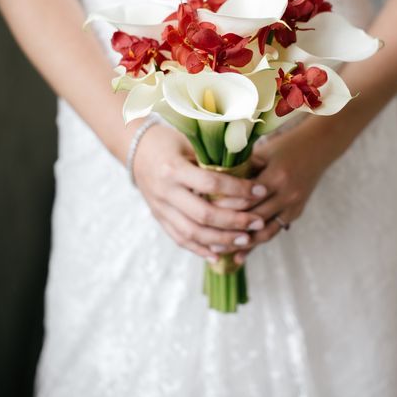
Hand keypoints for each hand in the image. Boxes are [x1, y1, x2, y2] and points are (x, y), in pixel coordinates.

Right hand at [132, 124, 269, 261]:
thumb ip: (215, 156)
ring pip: (193, 233)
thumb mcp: (190, 142)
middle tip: (258, 221)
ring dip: (222, 240)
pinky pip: (180, 239)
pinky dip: (200, 249)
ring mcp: (160, 208)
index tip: (260, 190)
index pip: (211, 183)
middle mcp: (165, 192)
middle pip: (204, 214)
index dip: (238, 189)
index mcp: (174, 169)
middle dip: (235, 221)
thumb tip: (254, 164)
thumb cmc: (169, 141)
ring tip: (245, 240)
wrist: (136, 150)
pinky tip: (220, 255)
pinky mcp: (159, 218)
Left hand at [215, 119, 345, 264]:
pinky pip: (273, 231)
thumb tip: (212, 183)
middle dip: (228, 229)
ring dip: (242, 244)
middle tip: (205, 237)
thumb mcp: (262, 153)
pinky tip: (239, 254)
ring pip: (263, 232)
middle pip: (253, 219)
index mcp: (276, 177)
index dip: (223, 207)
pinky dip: (255, 242)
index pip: (245, 200)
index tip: (203, 212)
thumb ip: (241, 169)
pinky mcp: (295, 213)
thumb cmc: (285, 146)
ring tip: (220, 253)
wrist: (318, 147)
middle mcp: (287, 195)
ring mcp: (293, 206)